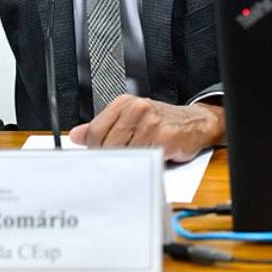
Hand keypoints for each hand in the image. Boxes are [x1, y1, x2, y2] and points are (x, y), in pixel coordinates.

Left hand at [68, 95, 223, 162]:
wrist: (194, 122)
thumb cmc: (161, 122)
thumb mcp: (129, 119)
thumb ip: (103, 127)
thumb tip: (76, 136)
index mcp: (124, 103)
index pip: (96, 131)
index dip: (95, 150)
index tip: (98, 159)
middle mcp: (136, 109)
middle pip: (108, 144)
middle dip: (110, 159)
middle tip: (115, 167)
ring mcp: (150, 122)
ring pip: (125, 153)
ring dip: (128, 163)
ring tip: (134, 164)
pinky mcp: (165, 136)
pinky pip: (145, 158)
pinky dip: (144, 164)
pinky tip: (148, 161)